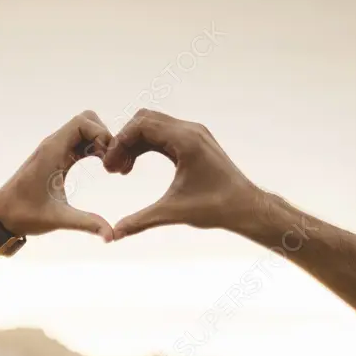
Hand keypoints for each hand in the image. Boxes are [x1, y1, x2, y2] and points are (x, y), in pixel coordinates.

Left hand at [0, 111, 113, 241]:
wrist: (1, 215)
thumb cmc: (24, 215)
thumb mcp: (58, 219)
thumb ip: (87, 223)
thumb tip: (112, 236)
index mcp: (52, 152)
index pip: (83, 122)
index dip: (103, 135)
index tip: (111, 160)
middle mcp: (53, 145)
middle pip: (87, 120)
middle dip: (105, 136)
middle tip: (113, 162)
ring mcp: (55, 149)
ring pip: (84, 129)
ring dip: (101, 141)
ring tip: (110, 166)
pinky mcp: (56, 156)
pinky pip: (79, 141)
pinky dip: (94, 148)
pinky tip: (101, 167)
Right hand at [103, 109, 260, 239]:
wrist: (245, 207)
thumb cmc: (215, 208)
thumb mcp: (172, 212)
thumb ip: (140, 221)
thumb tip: (114, 235)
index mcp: (186, 140)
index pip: (142, 125)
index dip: (120, 142)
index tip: (109, 165)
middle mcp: (190, 130)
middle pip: (144, 120)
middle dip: (124, 141)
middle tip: (113, 168)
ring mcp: (194, 134)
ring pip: (153, 126)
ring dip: (134, 143)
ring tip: (121, 170)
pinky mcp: (195, 142)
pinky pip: (163, 135)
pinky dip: (146, 146)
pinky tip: (134, 166)